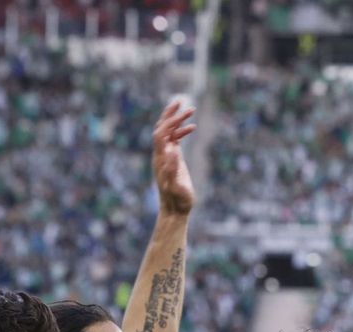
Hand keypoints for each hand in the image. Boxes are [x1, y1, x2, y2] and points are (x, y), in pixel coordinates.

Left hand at [151, 99, 196, 214]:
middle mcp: (161, 155)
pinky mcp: (173, 159)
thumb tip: (173, 151)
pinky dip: (182, 131)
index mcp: (160, 159)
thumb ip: (173, 170)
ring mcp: (166, 156)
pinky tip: (193, 127)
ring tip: (191, 110)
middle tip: (181, 101)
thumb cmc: (177, 201)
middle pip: (161, 128)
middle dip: (170, 114)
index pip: (160, 134)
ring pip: (168, 132)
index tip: (181, 113)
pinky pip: (174, 140)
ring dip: (177, 120)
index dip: (169, 122)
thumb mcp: (176, 187)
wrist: (175, 210)